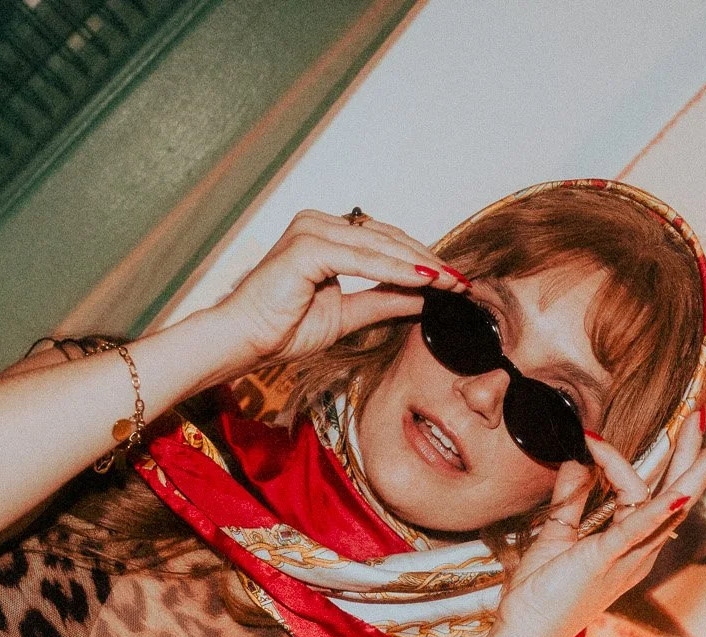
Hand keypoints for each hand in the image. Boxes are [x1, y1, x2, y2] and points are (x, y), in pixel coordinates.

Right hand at [196, 210, 467, 372]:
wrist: (242, 341)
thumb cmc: (280, 329)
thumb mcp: (346, 316)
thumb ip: (383, 301)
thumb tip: (424, 296)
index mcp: (325, 235)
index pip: (383, 242)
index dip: (421, 260)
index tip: (454, 280)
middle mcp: (318, 224)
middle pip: (387, 239)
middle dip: (428, 261)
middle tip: (462, 280)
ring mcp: (311, 230)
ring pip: (379, 246)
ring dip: (419, 264)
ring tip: (451, 281)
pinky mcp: (307, 246)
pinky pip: (362, 259)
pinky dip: (396, 271)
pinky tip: (423, 282)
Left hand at [495, 417, 705, 636]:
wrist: (526, 633)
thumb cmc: (540, 593)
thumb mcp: (557, 533)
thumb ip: (570, 497)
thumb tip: (576, 458)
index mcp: (630, 544)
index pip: (643, 491)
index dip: (623, 458)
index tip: (594, 436)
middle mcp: (639, 550)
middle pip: (676, 496)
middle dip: (692, 456)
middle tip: (701, 418)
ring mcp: (627, 557)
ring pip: (669, 508)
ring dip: (692, 473)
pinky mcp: (606, 560)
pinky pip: (637, 529)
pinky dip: (658, 507)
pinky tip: (679, 490)